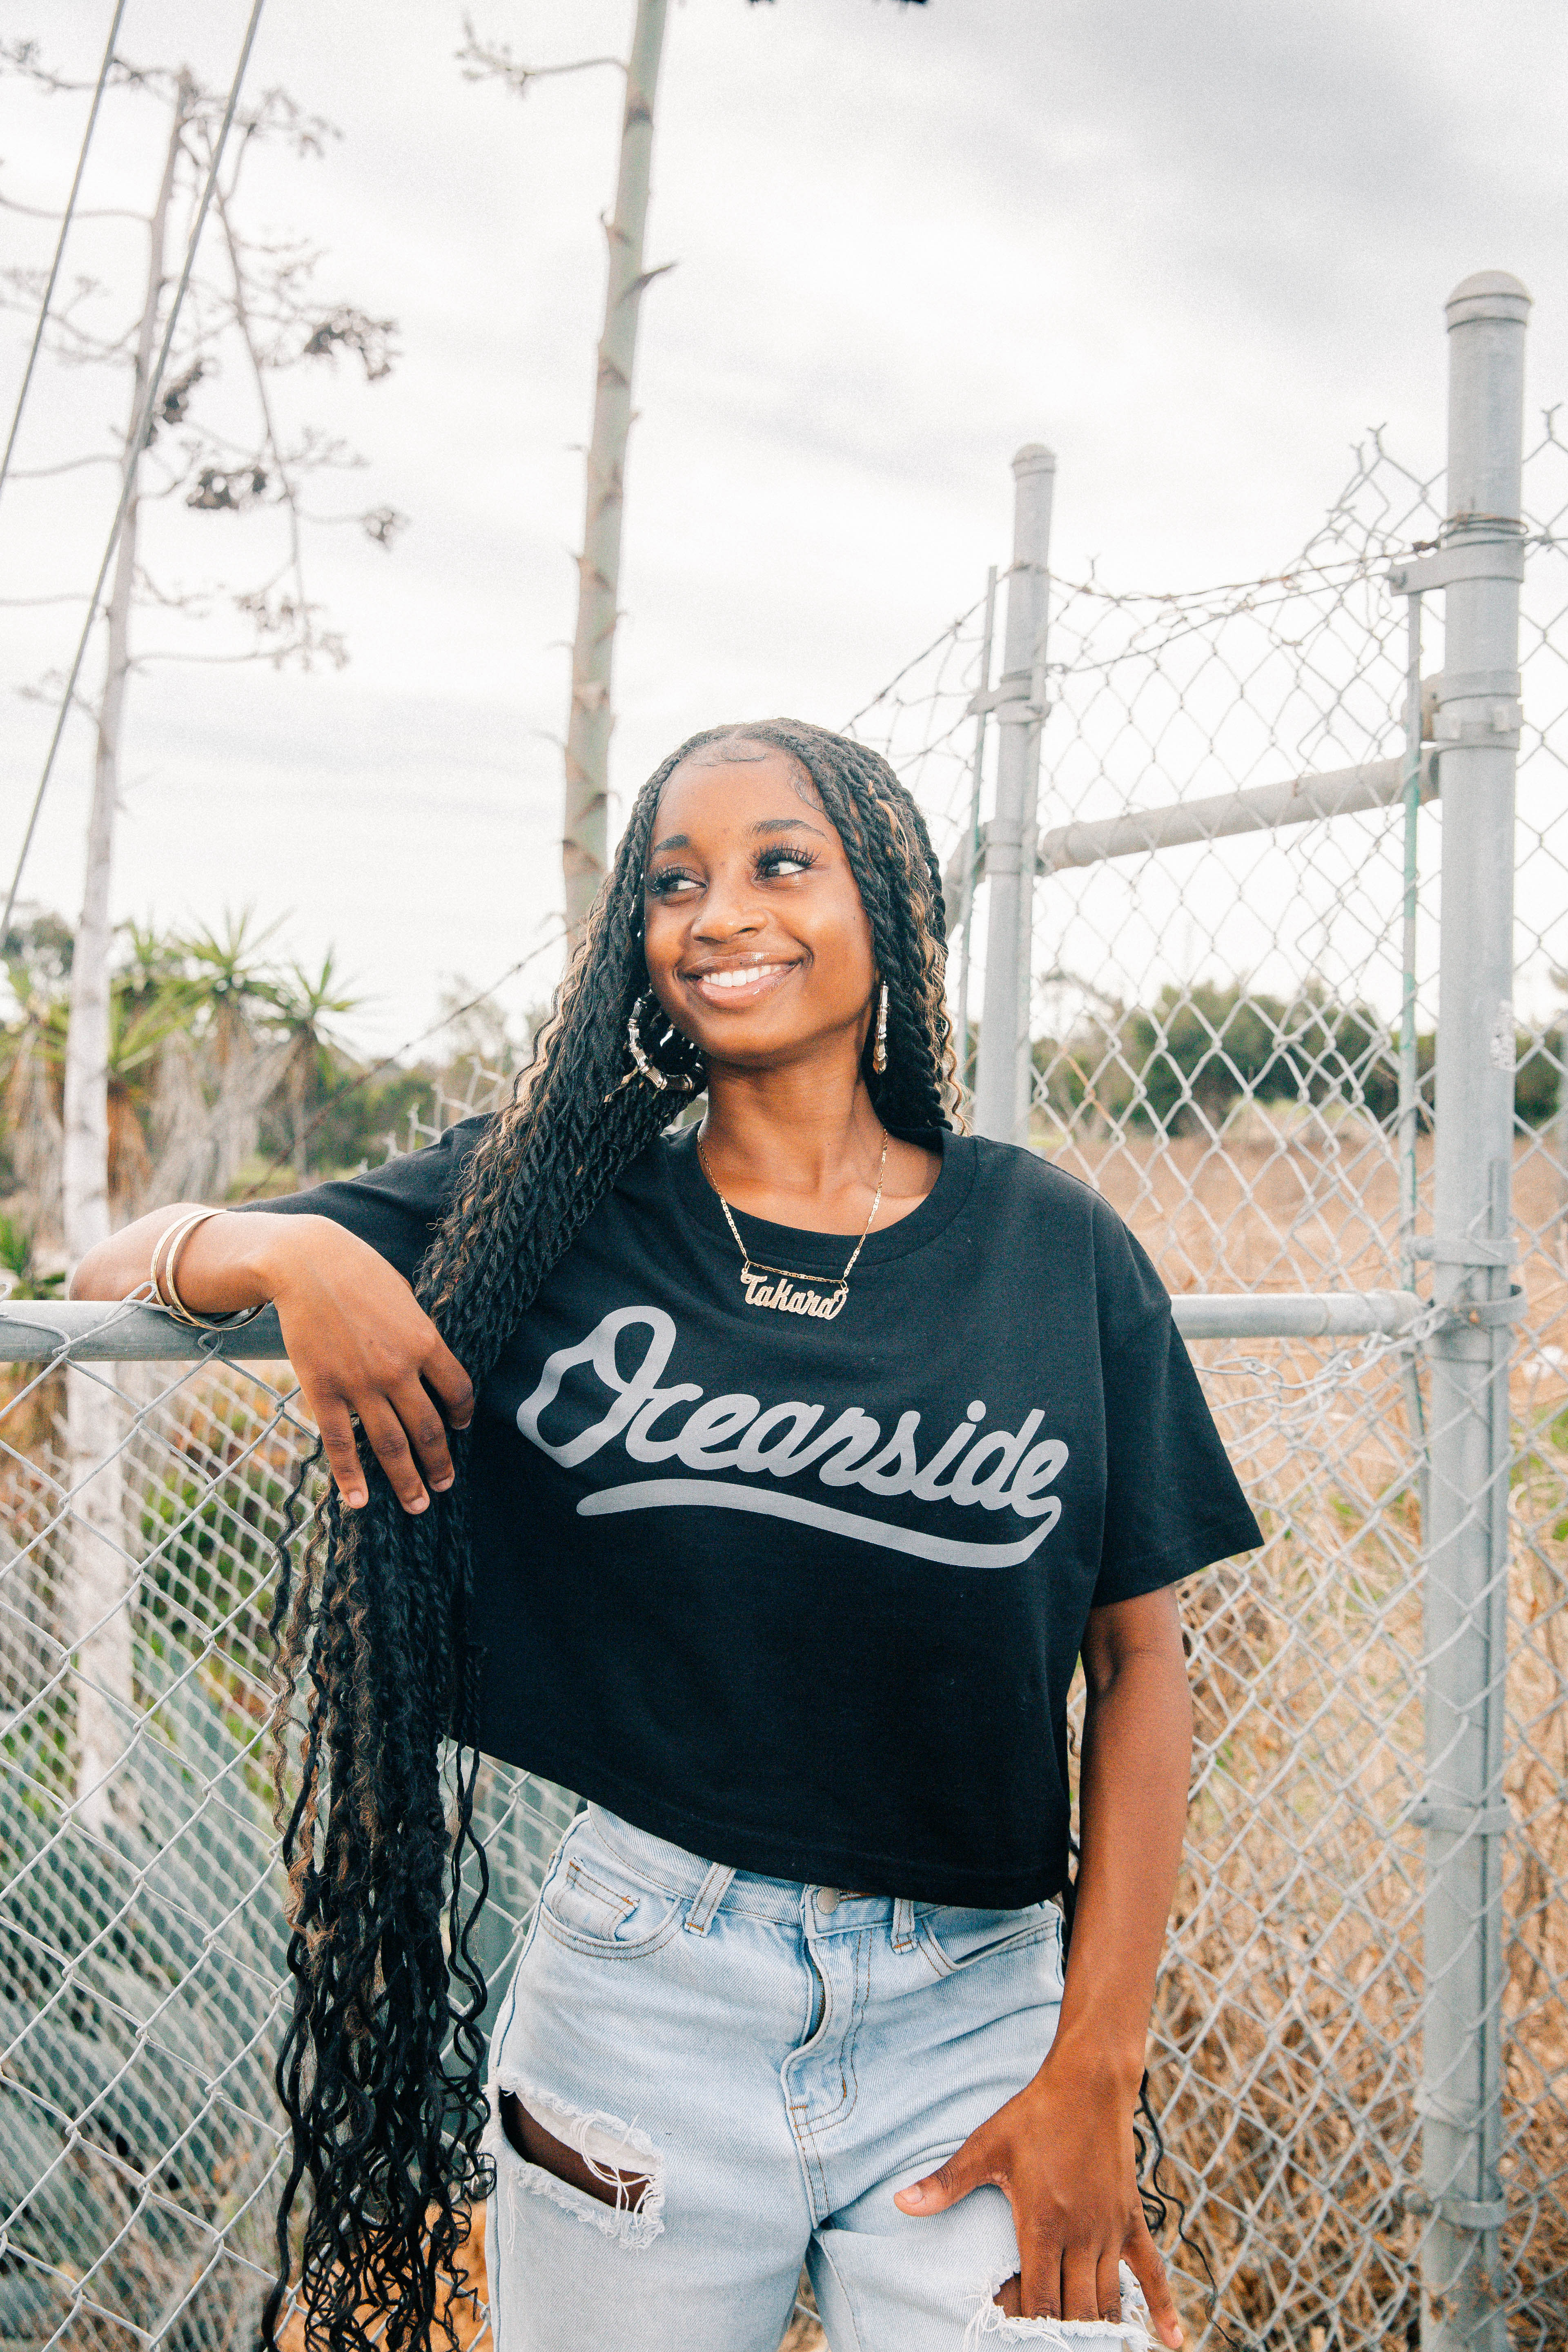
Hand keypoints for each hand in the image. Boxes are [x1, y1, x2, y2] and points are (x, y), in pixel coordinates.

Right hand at [260, 1219, 473, 1514]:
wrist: (307, 1263)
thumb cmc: (360, 1274)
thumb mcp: (405, 1299)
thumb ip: (420, 1336)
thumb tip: (433, 1368)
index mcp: (424, 1341)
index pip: (457, 1391)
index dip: (461, 1415)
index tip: (460, 1429)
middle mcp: (397, 1369)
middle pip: (428, 1429)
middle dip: (439, 1463)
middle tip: (444, 1486)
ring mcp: (359, 1383)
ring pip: (390, 1444)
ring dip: (407, 1480)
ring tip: (418, 1504)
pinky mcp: (322, 1390)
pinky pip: (339, 1442)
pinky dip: (350, 1476)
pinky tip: (360, 1501)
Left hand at [893, 2052, 1180, 2344]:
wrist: (1088, 2082)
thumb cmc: (1034, 2114)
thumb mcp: (985, 2146)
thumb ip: (946, 2183)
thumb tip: (901, 2202)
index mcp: (1042, 2224)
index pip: (1037, 2299)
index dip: (1025, 2325)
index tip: (1009, 2332)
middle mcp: (1080, 2235)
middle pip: (1073, 2310)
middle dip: (1059, 2332)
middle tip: (1044, 2340)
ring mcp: (1110, 2230)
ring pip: (1107, 2300)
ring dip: (1098, 2328)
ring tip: (1090, 2348)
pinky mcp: (1131, 2220)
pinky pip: (1152, 2271)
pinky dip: (1164, 2307)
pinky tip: (1172, 2341)